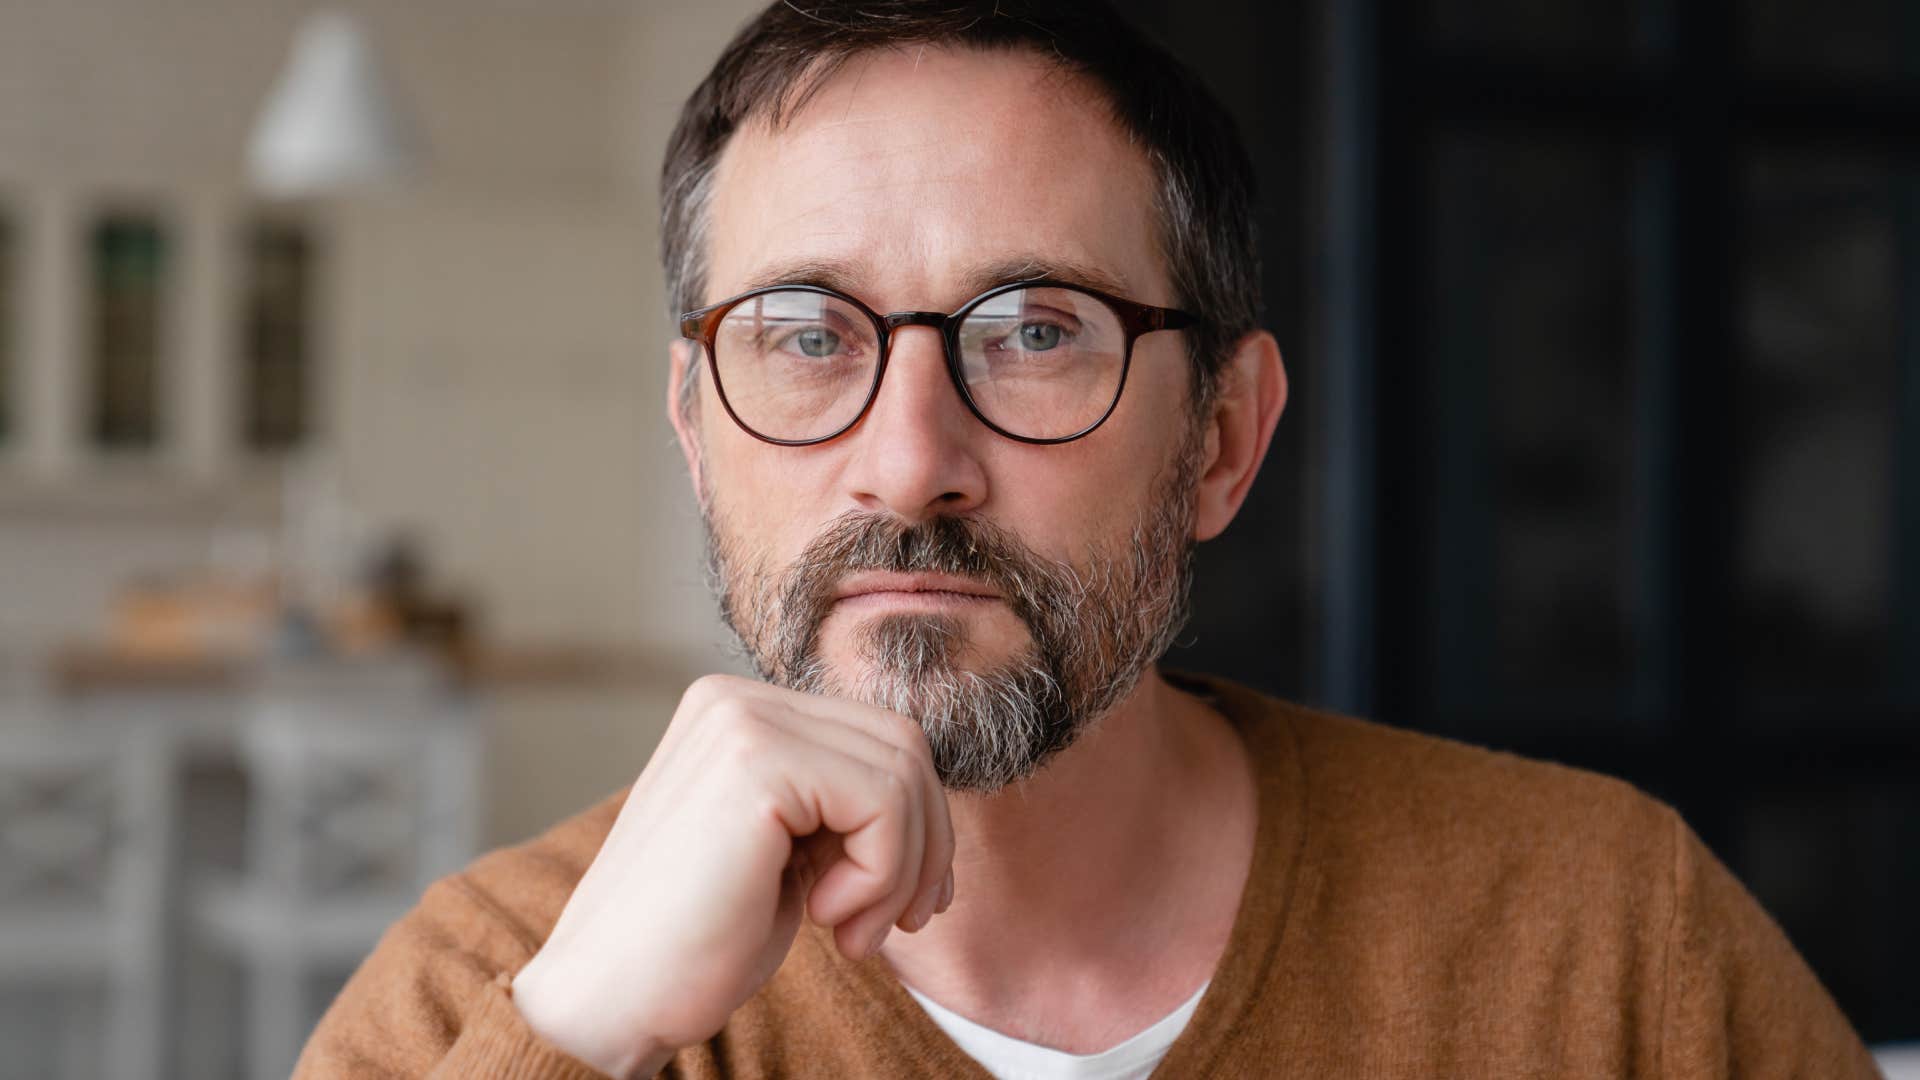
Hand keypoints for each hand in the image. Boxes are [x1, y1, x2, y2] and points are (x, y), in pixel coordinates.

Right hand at [509, 674, 955, 1078]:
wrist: (609, 999)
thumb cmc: (698, 940)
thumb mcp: (784, 849)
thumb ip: (836, 802)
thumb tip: (931, 798)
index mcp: (738, 711)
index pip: (879, 737)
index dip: (918, 824)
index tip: (906, 904)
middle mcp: (736, 697)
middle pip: (902, 745)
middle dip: (925, 844)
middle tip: (898, 924)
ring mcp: (743, 721)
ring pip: (903, 774)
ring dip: (901, 872)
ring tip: (853, 934)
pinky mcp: (758, 763)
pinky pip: (884, 804)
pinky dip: (881, 876)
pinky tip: (826, 919)